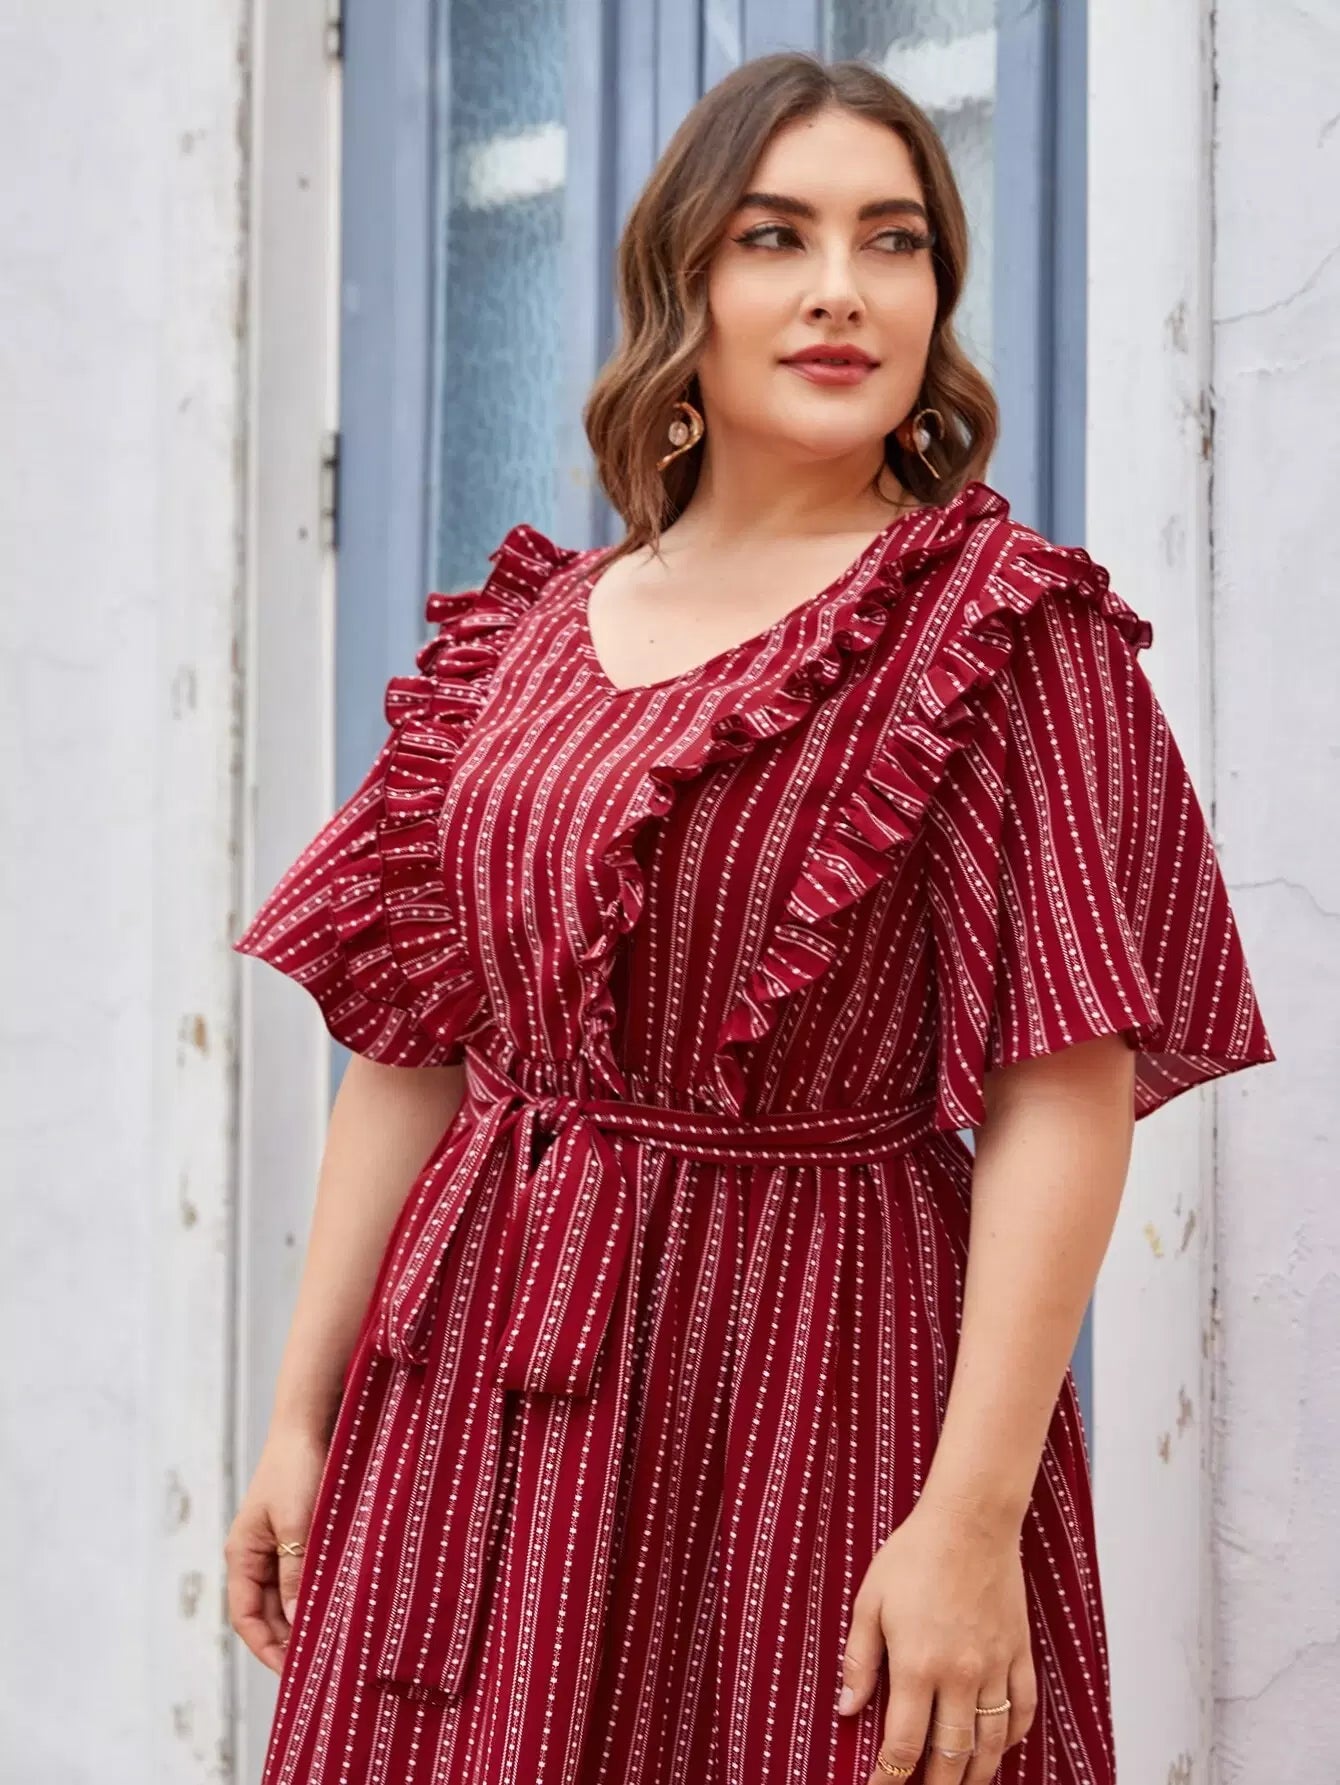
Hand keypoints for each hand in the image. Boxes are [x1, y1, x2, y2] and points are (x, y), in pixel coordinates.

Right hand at [225, 1425, 328, 1673]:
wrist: (310, 1423)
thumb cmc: (297, 1468)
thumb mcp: (297, 1525)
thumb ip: (296, 1575)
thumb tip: (301, 1625)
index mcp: (243, 1554)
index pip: (246, 1617)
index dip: (267, 1648)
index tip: (293, 1672)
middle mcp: (255, 1554)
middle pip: (267, 1612)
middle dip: (288, 1640)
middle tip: (320, 1665)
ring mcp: (277, 1544)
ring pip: (286, 1596)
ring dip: (304, 1617)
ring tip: (331, 1641)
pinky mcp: (299, 1533)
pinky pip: (303, 1574)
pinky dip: (315, 1593)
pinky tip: (337, 1604)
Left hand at [838, 1492, 1037, 1783]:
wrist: (970, 1520)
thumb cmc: (915, 1554)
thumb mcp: (870, 1602)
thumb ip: (859, 1660)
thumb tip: (847, 1708)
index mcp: (917, 1665)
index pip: (904, 1745)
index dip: (889, 1778)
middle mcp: (960, 1675)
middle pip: (951, 1756)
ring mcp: (995, 1667)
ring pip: (991, 1743)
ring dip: (975, 1773)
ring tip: (960, 1783)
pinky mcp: (1019, 1653)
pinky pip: (1022, 1710)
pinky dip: (1012, 1737)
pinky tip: (998, 1746)